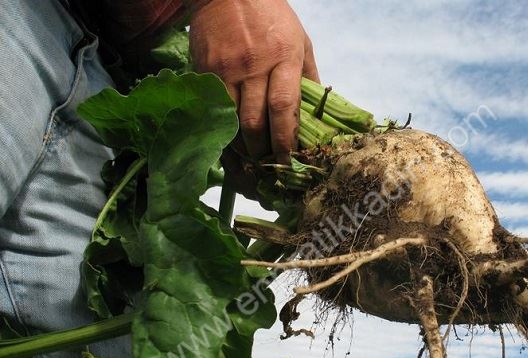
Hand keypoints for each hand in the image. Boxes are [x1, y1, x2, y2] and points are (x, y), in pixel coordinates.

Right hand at [190, 0, 319, 164]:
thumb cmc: (270, 15)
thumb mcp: (300, 40)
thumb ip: (308, 76)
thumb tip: (317, 112)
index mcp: (283, 56)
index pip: (284, 107)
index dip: (286, 138)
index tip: (289, 158)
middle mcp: (253, 65)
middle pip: (255, 121)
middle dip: (263, 151)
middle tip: (270, 166)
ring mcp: (225, 69)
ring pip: (232, 121)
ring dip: (242, 147)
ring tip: (251, 159)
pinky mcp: (205, 71)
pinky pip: (214, 111)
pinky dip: (223, 131)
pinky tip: (231, 142)